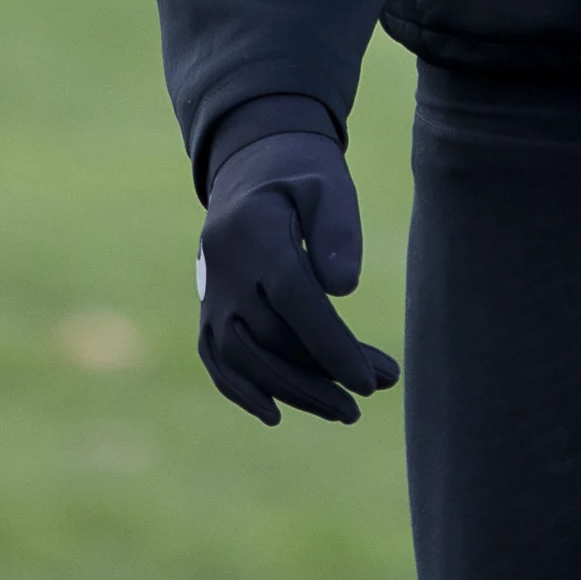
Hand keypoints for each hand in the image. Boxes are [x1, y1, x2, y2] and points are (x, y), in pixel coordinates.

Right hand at [194, 129, 400, 425]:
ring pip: (243, 358)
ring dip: (292, 391)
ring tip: (343, 410)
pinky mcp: (208, 310)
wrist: (251, 167)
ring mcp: (211, 293)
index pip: (293, 300)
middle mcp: (226, 271)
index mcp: (255, 235)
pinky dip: (242, 390)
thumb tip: (343, 288)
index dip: (330, 345)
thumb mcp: (328, 185)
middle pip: (269, 338)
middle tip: (372, 393)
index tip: (368, 380)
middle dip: (321, 376)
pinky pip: (217, 358)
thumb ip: (336, 230)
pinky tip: (277, 414)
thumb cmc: (302, 176)